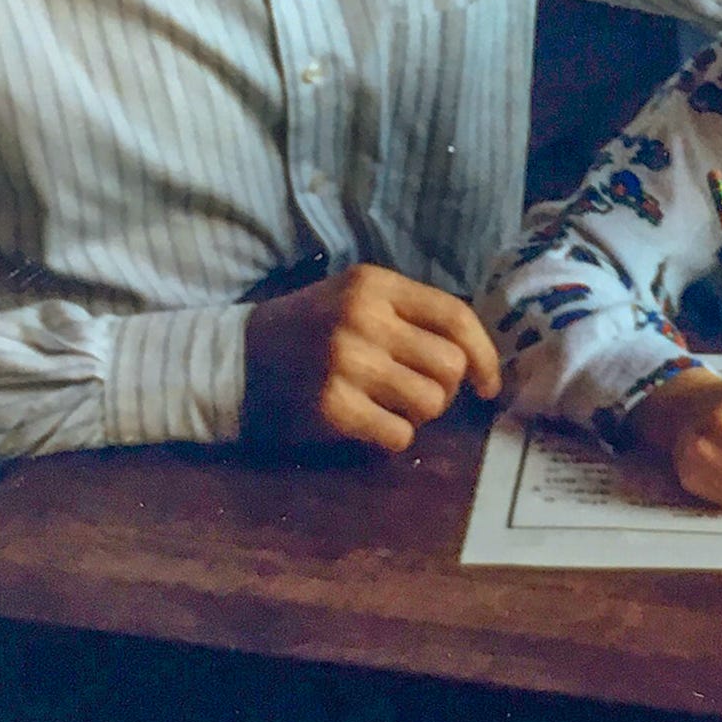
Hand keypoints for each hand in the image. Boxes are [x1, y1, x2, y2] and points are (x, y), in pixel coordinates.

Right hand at [242, 265, 501, 452]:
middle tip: (418, 393)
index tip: (488, 384)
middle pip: (449, 365)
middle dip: (444, 389)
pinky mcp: (330, 408)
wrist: (233, 361)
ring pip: (430, 403)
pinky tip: (368, 424)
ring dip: (419, 414)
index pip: (455, 316)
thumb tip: (476, 358)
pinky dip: (392, 437)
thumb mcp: (356, 299)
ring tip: (390, 406)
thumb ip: (411, 316)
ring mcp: (345, 363)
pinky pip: (399, 435)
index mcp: (375, 284)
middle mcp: (363, 318)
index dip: (484, 354)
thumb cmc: (308, 330)